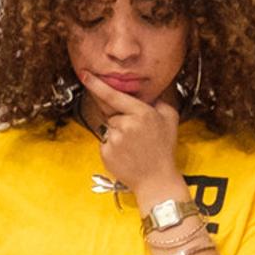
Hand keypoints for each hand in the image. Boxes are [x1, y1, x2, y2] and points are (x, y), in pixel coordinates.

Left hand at [93, 87, 183, 202]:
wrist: (156, 180)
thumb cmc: (163, 149)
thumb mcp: (170, 119)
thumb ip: (159, 100)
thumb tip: (149, 91)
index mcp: (141, 113)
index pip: (113, 95)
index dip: (97, 84)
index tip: (84, 74)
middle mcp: (126, 125)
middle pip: (112, 114)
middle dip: (121, 120)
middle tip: (137, 136)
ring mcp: (114, 140)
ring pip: (109, 128)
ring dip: (118, 134)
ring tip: (133, 147)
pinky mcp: (106, 152)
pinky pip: (105, 142)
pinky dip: (113, 146)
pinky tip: (126, 154)